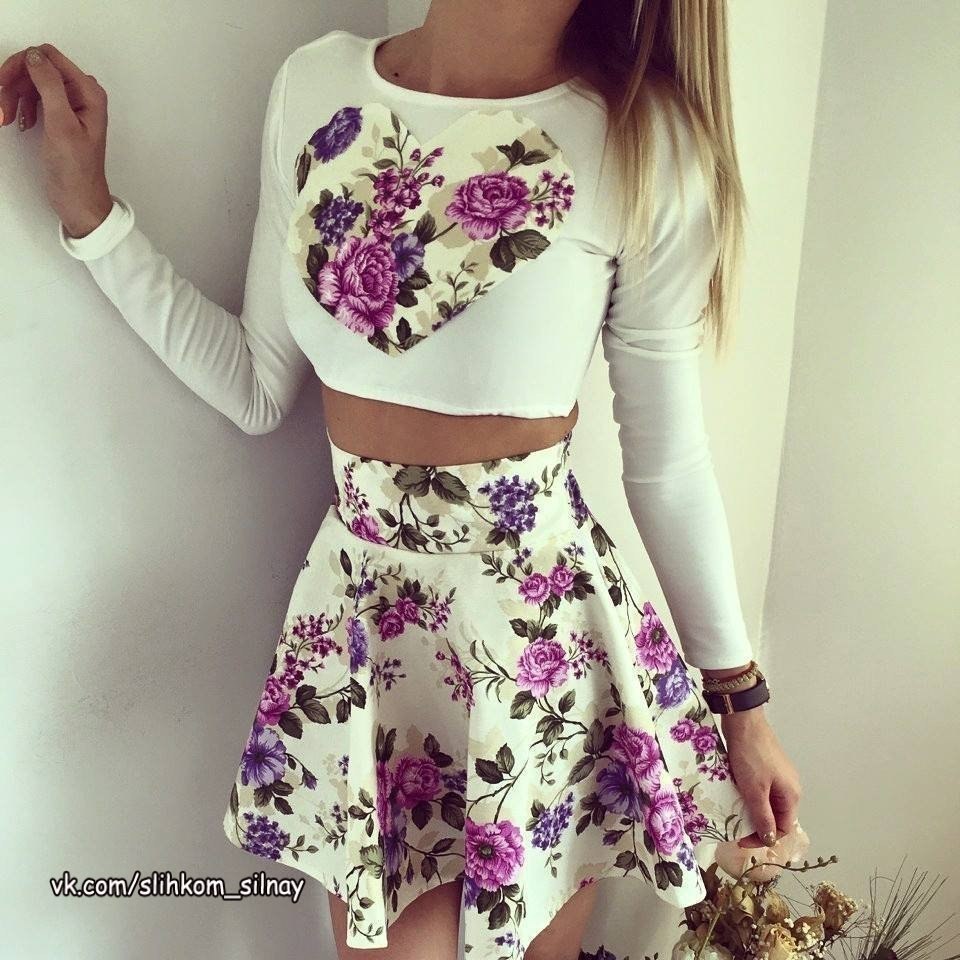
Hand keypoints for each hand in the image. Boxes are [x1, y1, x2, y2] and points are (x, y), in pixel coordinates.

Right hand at [0, 43, 113, 236]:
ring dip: (15, 96)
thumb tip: (35, 56)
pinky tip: (21, 122)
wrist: (78, 200)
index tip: (3, 84)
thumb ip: (50, 87)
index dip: (21, 66)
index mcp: (88, 92)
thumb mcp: (61, 125)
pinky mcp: (60, 116)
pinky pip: (34, 98)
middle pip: (37, 68)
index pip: (47, 57)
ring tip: (8, 118)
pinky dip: (22, 106)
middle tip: (3, 107)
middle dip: (15, 83)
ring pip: (32, 82)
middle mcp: (82, 94)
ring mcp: (71, 104)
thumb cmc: (75, 170)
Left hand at [719, 706, 802, 846]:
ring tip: (734, 814)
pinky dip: (749, 796)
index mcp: (791, 795)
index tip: (742, 840)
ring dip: (751, 810)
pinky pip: (760, 790)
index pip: (783, 829)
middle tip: (736, 829)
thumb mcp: (755, 790)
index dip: (763, 839)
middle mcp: (789, 787)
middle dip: (757, 825)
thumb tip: (769, 840)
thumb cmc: (751, 755)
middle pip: (776, 816)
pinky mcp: (766, 767)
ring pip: (766, 803)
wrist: (743, 721)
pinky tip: (735, 796)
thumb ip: (763, 816)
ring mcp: (778, 775)